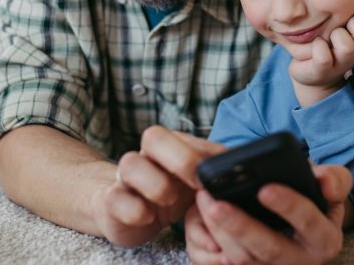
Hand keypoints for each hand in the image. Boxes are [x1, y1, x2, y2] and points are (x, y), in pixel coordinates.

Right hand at [90, 126, 224, 246]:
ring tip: (170, 200)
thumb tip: (241, 162)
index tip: (219, 175)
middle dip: (181, 158)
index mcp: (168, 147)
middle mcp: (146, 156)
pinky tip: (148, 217)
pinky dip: (133, 208)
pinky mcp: (112, 201)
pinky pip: (115, 197)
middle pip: (154, 136)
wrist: (127, 211)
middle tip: (197, 183)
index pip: (183, 136)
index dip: (202, 153)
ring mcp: (125, 178)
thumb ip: (213, 169)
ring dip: (156, 184)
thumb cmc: (168, 191)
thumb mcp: (193, 180)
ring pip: (130, 164)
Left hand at [185, 164, 352, 264]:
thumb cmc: (315, 198)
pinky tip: (200, 217)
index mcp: (325, 238)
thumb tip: (324, 182)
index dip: (289, 207)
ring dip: (219, 232)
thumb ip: (334, 179)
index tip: (265, 188)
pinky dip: (212, 241)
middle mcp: (301, 260)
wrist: (304, 223)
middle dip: (240, 226)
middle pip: (269, 249)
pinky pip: (226, 262)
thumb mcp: (332, 186)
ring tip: (204, 201)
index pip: (309, 223)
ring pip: (243, 259)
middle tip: (216, 203)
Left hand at [288, 10, 353, 104]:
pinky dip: (319, 46)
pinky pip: (323, 57)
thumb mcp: (349, 24)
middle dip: (352, 24)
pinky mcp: (322, 71)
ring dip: (336, 36)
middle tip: (341, 26)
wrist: (313, 72)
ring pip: (347, 47)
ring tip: (328, 37)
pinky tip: (317, 44)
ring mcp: (340, 64)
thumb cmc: (332, 40)